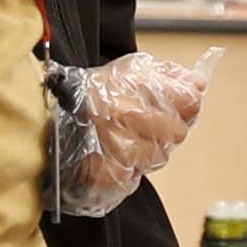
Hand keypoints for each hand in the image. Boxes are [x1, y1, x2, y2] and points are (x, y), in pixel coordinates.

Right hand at [50, 50, 213, 219]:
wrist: (46, 116)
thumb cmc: (91, 93)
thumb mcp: (128, 71)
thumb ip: (167, 76)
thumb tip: (200, 84)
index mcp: (135, 86)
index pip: (189, 100)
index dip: (187, 104)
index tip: (180, 105)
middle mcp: (128, 116)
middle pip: (178, 132)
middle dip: (167, 129)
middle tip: (148, 124)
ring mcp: (117, 146)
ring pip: (158, 156)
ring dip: (148, 150)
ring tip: (126, 138)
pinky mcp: (106, 173)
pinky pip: (134, 175)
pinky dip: (127, 168)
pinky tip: (113, 154)